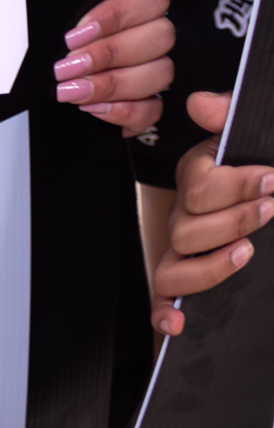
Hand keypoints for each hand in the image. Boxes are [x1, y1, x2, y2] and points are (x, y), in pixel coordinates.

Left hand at [52, 0, 174, 132]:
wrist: (9, 42)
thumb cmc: (44, 0)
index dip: (116, 16)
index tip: (76, 30)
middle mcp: (145, 30)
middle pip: (159, 39)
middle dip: (108, 54)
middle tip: (66, 63)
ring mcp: (145, 67)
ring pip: (158, 75)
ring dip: (110, 84)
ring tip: (69, 88)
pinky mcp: (139, 101)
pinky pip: (152, 111)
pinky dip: (123, 111)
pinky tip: (90, 106)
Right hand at [153, 91, 273, 334]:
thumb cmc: (268, 176)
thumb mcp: (255, 140)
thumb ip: (229, 117)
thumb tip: (202, 104)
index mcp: (200, 177)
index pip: (200, 184)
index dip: (237, 184)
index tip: (272, 179)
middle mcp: (186, 216)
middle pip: (188, 226)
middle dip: (234, 220)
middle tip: (272, 209)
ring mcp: (184, 253)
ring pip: (174, 267)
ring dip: (211, 264)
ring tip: (248, 253)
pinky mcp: (188, 284)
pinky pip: (164, 301)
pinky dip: (166, 314)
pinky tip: (180, 324)